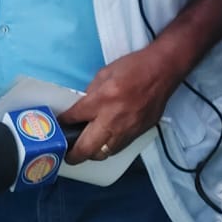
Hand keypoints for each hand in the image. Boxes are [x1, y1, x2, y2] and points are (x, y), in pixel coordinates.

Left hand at [58, 47, 177, 164]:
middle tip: (66, 153)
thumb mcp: (105, 73)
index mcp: (101, 100)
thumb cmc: (133, 67)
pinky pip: (118, 148)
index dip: (63, 123)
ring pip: (103, 153)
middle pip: (86, 148)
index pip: (74, 118)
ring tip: (86, 149)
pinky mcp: (139, 134)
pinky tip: (105, 141)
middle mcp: (112, 120)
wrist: (163, 71)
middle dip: (73, 154)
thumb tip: (84, 106)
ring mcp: (126, 130)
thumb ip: (92, 92)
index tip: (59, 126)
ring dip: (91, 153)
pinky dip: (108, 147)